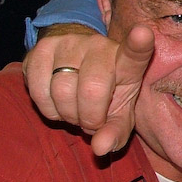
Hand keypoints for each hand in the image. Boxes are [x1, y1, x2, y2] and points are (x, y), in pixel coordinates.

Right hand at [22, 23, 152, 154]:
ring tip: (75, 109)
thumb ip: (115, 133)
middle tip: (91, 119)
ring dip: (67, 114)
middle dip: (89, 117)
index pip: (135, 53)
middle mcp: (99, 46)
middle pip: (92, 90)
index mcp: (127, 62)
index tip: (143, 34)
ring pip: (62, 91)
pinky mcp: (41, 48)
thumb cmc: (106, 94)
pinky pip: (38, 91)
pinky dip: (48, 108)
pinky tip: (57, 102)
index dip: (139, 44)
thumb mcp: (118, 115)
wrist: (75, 64)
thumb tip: (101, 146)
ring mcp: (69, 43)